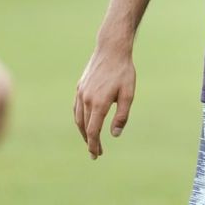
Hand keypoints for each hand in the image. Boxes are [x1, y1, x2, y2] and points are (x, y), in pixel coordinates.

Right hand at [74, 44, 135, 158]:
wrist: (111, 49)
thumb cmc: (123, 72)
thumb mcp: (128, 94)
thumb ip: (122, 115)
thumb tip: (115, 134)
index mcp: (99, 103)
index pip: (93, 131)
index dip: (94, 145)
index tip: (97, 155)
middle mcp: (86, 99)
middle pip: (84, 127)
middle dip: (90, 141)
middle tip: (96, 152)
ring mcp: (81, 92)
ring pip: (78, 118)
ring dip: (83, 131)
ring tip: (90, 140)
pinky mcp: (80, 86)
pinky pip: (76, 107)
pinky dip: (79, 118)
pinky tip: (84, 122)